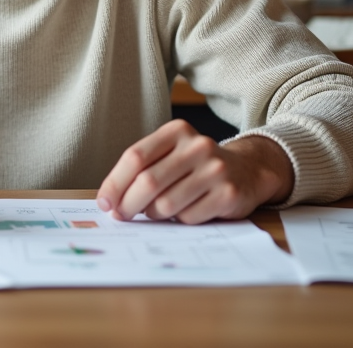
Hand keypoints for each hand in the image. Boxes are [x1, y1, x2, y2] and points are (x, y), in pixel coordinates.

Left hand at [95, 120, 293, 224]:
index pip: (135, 157)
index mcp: (177, 131)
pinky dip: (179, 220)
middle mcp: (197, 146)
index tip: (105, 203)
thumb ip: (142, 169)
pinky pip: (188, 217)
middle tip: (121, 216)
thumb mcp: (171, 154)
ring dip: (154, 214)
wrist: (248, 171)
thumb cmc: (196, 167)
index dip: (115, 183)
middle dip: (128, 204)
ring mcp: (215, 170)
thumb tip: (109, 200)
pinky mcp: (228, 194)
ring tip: (159, 210)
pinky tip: (186, 211)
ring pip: (166, 204)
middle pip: (148, 182)